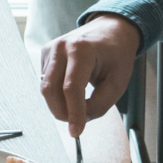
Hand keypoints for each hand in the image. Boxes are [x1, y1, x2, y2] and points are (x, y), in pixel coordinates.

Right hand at [40, 14, 140, 136]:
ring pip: (45, 88)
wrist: (111, 31)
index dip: (73, 113)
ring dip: (59, 104)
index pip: (71, 88)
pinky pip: (45, 81)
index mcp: (82, 49)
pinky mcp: (45, 54)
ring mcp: (50, 49)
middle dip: (62, 112)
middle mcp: (61, 47)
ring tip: (77, 104)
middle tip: (76, 122)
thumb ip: (99, 104)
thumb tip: (79, 120)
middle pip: (51, 90)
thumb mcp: (117, 83)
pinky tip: (72, 88)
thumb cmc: (116, 54)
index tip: (76, 131)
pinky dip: (57, 93)